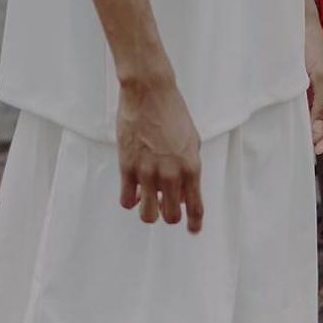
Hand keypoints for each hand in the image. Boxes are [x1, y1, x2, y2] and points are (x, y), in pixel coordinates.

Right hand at [117, 57, 202, 232]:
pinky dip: (131, 200)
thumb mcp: (192, 140)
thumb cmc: (173, 113)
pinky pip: (127, 200)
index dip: (194, 224)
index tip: (193, 230)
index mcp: (191, 167)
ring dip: (149, 211)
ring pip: (148, 215)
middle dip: (169, 215)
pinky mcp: (127, 167)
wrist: (149, 92)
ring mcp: (148, 172)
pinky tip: (133, 191)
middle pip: (170, 216)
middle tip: (165, 205)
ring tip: (148, 199)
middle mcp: (171, 174)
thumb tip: (182, 190)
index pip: (196, 207)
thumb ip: (189, 167)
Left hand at [306, 7, 322, 155]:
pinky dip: (302, 118)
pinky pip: (306, 108)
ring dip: (310, 130)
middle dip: (321, 138)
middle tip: (305, 150)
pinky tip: (292, 125)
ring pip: (317, 117)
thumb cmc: (312, 47)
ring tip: (299, 142)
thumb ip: (320, 103)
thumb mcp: (319, 76)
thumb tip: (318, 130)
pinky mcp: (305, 86)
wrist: (297, 25)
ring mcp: (318, 90)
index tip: (316, 149)